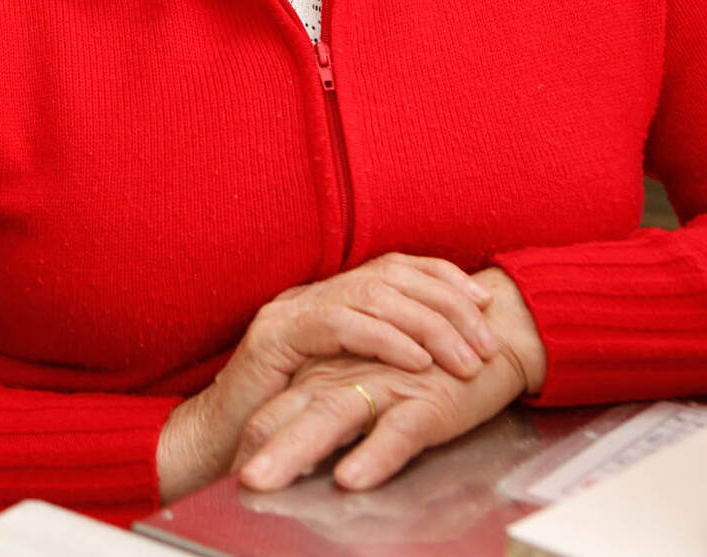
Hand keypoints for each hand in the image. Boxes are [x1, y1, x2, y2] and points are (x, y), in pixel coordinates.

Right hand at [156, 254, 499, 498]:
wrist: (221, 440)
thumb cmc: (287, 416)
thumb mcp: (345, 378)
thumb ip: (379, 356)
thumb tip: (446, 349)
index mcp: (328, 297)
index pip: (393, 266)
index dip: (442, 277)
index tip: (483, 301)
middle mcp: (310, 294)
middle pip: (391, 275)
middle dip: (447, 304)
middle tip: (486, 341)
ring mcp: (291, 311)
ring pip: (372, 295)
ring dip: (428, 325)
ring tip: (462, 358)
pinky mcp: (276, 336)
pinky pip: (340, 324)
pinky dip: (386, 339)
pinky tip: (416, 361)